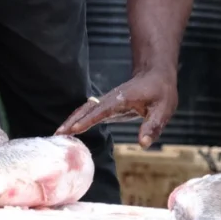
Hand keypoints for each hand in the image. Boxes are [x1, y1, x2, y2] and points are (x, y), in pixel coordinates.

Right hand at [56, 70, 177, 148]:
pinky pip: (90, 112)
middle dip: (72, 120)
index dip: (87, 120)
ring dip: (72, 120)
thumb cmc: (161, 92)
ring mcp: (108, 102)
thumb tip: (142, 144)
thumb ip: (153, 126)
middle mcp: (111, 99)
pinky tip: (71, 130)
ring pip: (85, 109)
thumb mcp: (163, 109)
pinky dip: (79, 120)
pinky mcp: (108, 106)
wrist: (156, 75)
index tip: (73, 129)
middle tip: (57, 134)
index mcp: (121, 99)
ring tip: (58, 134)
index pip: (101, 110)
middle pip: (86, 108)